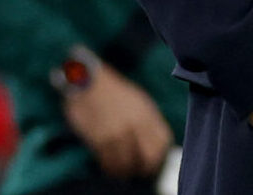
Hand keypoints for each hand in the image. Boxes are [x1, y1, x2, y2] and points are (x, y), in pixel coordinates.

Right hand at [62, 61, 173, 177]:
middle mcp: (135, 125)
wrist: (89, 82)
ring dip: (125, 170)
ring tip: (122, 170)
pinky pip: (109, 163)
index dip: (159, 156)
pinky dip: (110, 168)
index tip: (152, 161)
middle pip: (148, 157)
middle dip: (144, 168)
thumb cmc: (114, 93)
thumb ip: (149, 122)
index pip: (162, 143)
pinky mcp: (100, 140)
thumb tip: (156, 144)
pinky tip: (109, 166)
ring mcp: (118, 133)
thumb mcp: (139, 101)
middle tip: (138, 170)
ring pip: (128, 164)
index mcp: (148, 114)